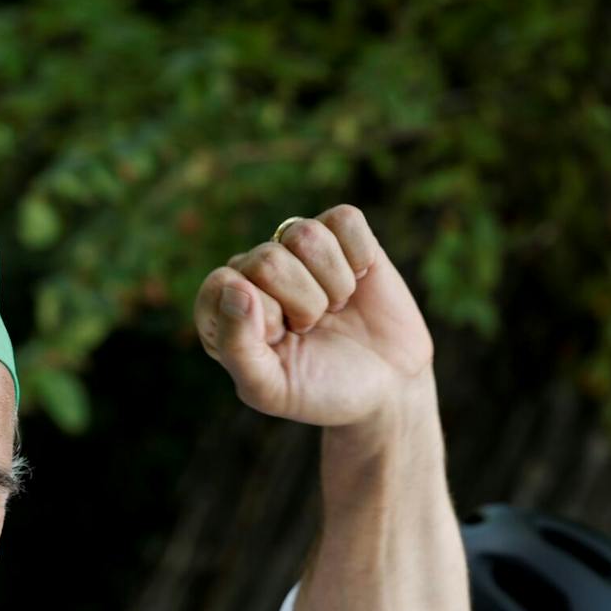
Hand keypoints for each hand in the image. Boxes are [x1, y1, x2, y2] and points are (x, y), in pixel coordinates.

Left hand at [194, 205, 433, 428]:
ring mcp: (296, 251)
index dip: (260, 315)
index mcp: (222, 309)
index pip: (222, 283)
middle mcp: (253, 273)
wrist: (388, 387)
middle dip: (303, 305)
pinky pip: (345, 220)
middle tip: (313, 328)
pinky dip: (360, 258)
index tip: (280, 340)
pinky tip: (358, 281)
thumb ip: (236, 346)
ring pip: (306, 235)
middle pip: (268, 260)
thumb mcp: (269, 388)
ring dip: (333, 284)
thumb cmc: (321, 391)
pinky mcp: (341, 236)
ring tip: (334, 308)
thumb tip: (235, 287)